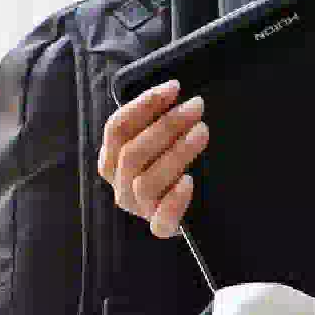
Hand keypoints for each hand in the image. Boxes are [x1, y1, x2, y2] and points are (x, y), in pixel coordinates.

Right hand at [98, 79, 205, 238]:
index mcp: (111, 159)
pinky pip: (161, 220)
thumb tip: (174, 90)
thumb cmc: (170, 163)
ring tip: (202, 131)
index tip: (174, 87)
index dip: (143, 105)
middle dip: (166, 124)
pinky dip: (174, 200)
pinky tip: (189, 181)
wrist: (189, 208)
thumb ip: (156, 122)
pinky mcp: (160, 227)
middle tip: (196, 106)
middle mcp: (119, 184)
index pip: (117, 128)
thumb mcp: (158, 141)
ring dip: (176, 152)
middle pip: (133, 152)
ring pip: (147, 181)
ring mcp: (138, 208)